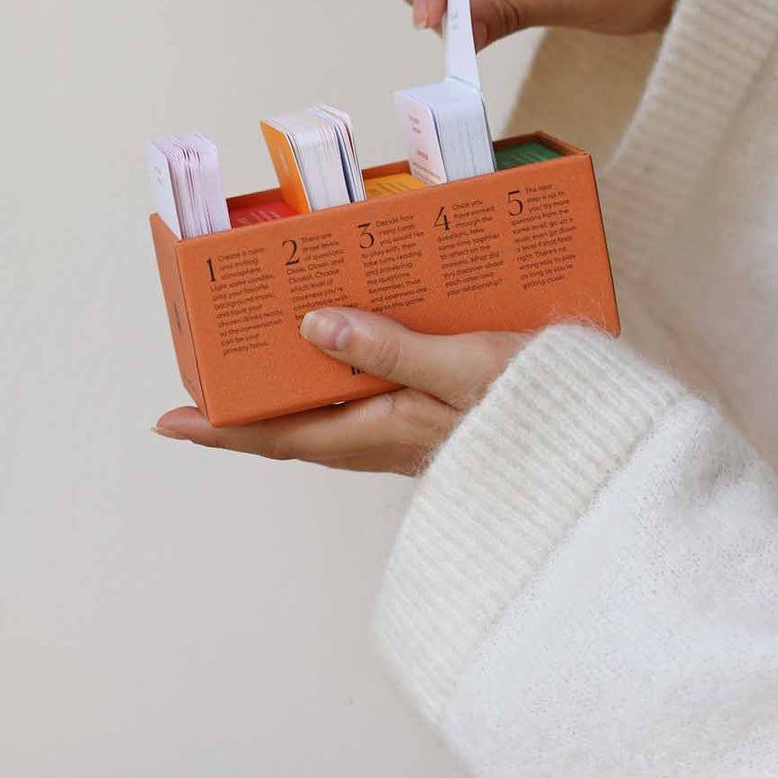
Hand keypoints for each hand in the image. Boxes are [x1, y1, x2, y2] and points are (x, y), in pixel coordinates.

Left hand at [154, 309, 524, 475]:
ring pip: (331, 414)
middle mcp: (387, 442)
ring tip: (260, 354)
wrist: (609, 451)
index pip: (279, 435)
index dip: (220, 430)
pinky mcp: (438, 423)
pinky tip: (348, 346)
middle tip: (203, 375)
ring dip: (291, 391)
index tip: (167, 423)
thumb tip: (311, 327)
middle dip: (246, 406)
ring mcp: (412, 437)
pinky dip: (343, 377)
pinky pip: (371, 401)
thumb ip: (389, 347)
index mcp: (382, 431)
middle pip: (295, 425)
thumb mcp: (469, 365)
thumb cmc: (547, 409)